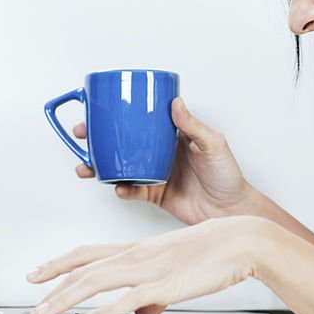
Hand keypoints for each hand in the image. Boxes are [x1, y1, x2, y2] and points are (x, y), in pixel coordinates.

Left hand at [23, 216, 273, 313]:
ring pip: (96, 283)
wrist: (240, 241)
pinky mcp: (166, 285)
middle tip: (31, 313)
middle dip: (52, 292)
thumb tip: (139, 313)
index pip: (86, 254)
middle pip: (83, 271)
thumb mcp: (173, 271)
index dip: (58, 264)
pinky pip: (131, 298)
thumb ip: (151, 292)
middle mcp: (136, 256)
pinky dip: (108, 309)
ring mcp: (149, 270)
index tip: (35, 275)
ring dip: (65, 301)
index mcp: (136, 249)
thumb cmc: (212, 252)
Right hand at [71, 97, 257, 225]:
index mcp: (172, 135)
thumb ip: (193, 126)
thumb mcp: (214, 145)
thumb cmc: (228, 175)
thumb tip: (175, 103)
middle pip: (122, 142)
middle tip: (82, 135)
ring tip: (87, 167)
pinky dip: (121, 189)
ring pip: (119, 167)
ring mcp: (154, 173)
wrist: (231, 210)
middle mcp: (159, 152)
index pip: (140, 119)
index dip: (119, 114)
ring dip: (100, 166)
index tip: (98, 110)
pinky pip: (131, 190)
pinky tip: (118, 187)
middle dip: (97, 139)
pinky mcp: (154, 193)